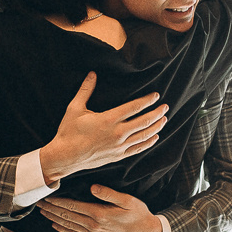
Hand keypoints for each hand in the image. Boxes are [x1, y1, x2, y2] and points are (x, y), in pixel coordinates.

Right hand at [38, 72, 166, 183]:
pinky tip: (154, 137)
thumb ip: (85, 90)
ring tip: (164, 119)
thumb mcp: (74, 108)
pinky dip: (148, 142)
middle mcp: (117, 133)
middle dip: (157, 113)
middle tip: (165, 106)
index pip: (134, 107)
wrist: (65, 157)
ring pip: (144, 136)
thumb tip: (92, 74)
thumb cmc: (68, 132)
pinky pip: (138, 149)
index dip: (147, 100)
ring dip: (156, 127)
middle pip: (144, 121)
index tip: (156, 95)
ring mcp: (119, 146)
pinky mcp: (118, 156)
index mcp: (108, 119)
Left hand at [39, 185, 163, 231]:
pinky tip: (55, 224)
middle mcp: (94, 226)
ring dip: (53, 218)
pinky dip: (62, 229)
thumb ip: (109, 194)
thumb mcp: (128, 200)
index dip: (58, 201)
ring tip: (42, 211)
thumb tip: (93, 187)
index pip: (73, 206)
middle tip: (38, 202)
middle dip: (51, 208)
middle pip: (67, 216)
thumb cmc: (138, 214)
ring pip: (68, 225)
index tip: (46, 196)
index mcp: (100, 215)